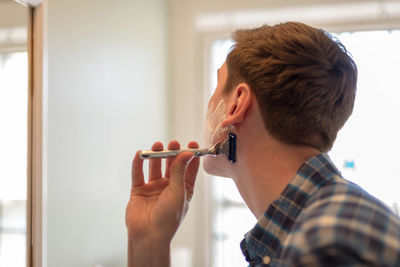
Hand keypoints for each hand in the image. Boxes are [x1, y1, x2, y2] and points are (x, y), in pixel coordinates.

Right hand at [125, 140, 199, 265]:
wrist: (149, 235)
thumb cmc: (168, 219)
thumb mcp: (179, 192)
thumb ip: (180, 171)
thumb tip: (186, 153)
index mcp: (183, 189)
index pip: (188, 169)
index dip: (191, 157)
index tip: (193, 144)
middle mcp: (169, 187)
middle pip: (171, 165)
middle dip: (172, 153)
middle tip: (174, 143)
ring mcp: (153, 188)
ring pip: (155, 167)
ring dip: (156, 156)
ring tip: (158, 145)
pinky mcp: (139, 190)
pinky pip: (138, 174)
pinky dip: (138, 164)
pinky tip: (140, 154)